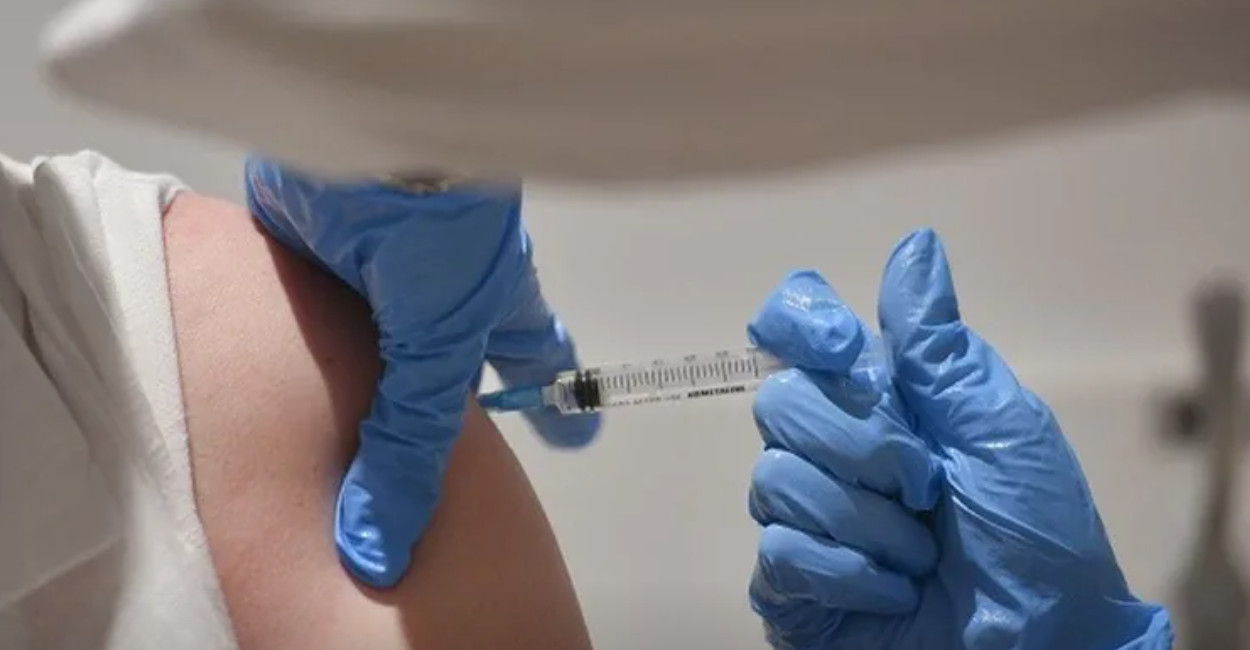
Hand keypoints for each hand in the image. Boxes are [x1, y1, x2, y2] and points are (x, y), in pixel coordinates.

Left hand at [244, 159, 600, 587]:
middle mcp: (440, 288)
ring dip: (362, 369)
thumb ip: (410, 441)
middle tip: (459, 440)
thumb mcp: (439, 345)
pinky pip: (305, 302)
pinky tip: (271, 366)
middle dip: (454, 394)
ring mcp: (378, 264)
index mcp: (492, 305)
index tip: (575, 439)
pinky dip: (295, 333)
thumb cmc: (439, 230)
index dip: (553, 404)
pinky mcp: (313, 245)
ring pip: (376, 329)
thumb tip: (381, 546)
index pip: (537, 362)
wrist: (365, 133)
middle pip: (452, 350)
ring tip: (346, 425)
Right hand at [746, 229, 1172, 648]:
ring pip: (775, 479)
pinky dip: (847, 571)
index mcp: (880, 396)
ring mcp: (808, 513)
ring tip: (922, 552)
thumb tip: (914, 244)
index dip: (799, 322)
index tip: (841, 346)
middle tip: (926, 484)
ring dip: (867, 522)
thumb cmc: (1037, 535)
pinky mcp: (794, 582)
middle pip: (780, 400)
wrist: (1042, 644)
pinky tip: (893, 588)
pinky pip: (778, 551)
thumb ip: (938, 346)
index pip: (797, 327)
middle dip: (862, 445)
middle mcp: (832, 445)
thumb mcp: (1000, 427)